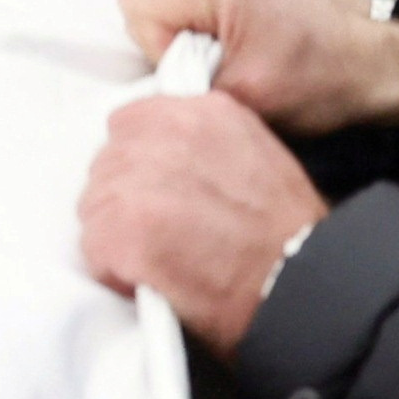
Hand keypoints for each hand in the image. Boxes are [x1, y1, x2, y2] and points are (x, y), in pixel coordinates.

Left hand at [80, 90, 332, 347]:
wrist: (305, 287)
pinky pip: (94, 249)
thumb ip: (204, 143)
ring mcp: (140, 181)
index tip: (155, 194)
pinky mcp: (126, 230)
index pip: (131, 124)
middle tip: (157, 237)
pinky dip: (114, 271)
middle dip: (122, 201)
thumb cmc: (288, 234)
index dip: (137, 165)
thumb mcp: (254, 155)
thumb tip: (162, 157)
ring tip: (158, 261)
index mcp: (199, 111)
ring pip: (94, 206)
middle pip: (106, 164)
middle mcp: (165, 134)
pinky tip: (150, 281)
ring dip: (116, 237)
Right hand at [119, 0, 398, 127]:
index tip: (201, 73)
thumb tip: (156, 78)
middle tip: (211, 67)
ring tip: (222, 52)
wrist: (380, 58)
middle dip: (166, 36)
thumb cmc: (320, 78)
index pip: (136, 6)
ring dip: (184, 23)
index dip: (157, 49)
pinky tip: (195, 14)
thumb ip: (187, 79)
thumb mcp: (245, 92)